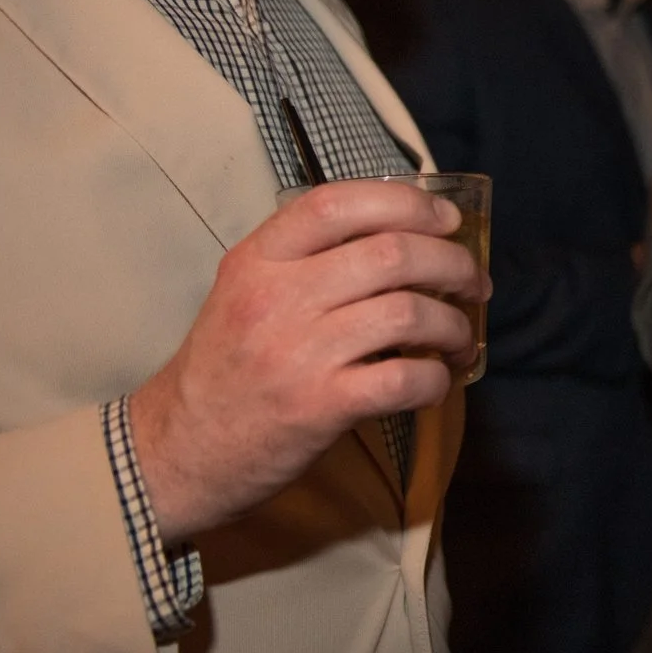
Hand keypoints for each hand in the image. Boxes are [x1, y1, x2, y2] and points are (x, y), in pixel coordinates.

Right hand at [128, 179, 488, 541]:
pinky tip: (434, 381)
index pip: (338, 202)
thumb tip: (404, 237)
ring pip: (408, 312)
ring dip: (453, 324)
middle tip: (474, 284)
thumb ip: (306, 261)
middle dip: (454, 264)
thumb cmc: (227, 370)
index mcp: (257, 260)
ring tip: (458, 339)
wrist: (177, 450)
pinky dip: (436, 378)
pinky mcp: (318, 406)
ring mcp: (297, 352)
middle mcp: (275, 297)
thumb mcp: (245, 294)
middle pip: (392, 253)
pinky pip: (404, 378)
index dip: (408, 203)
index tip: (447, 221)